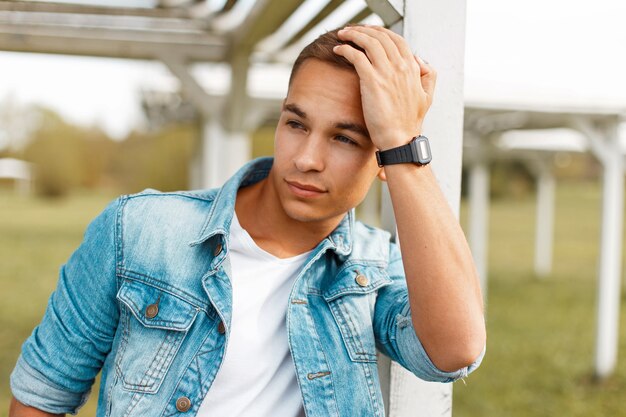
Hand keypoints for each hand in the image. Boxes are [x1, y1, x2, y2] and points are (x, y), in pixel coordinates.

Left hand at [333, 26, 435, 150]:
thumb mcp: (426, 97)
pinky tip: (338, 50)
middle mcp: (401, 67)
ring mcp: (387, 73)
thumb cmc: (408, 123)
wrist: (400, 140)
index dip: (381, 32)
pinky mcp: (372, 81)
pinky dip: (346, 49)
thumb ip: (428, 76)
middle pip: (381, 36)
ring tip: (343, 35)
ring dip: (353, 34)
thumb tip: (419, 59)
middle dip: (365, 29)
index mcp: (412, 69)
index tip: (369, 32)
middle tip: (352, 30)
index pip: (397, 40)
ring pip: (369, 42)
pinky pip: (356, 56)